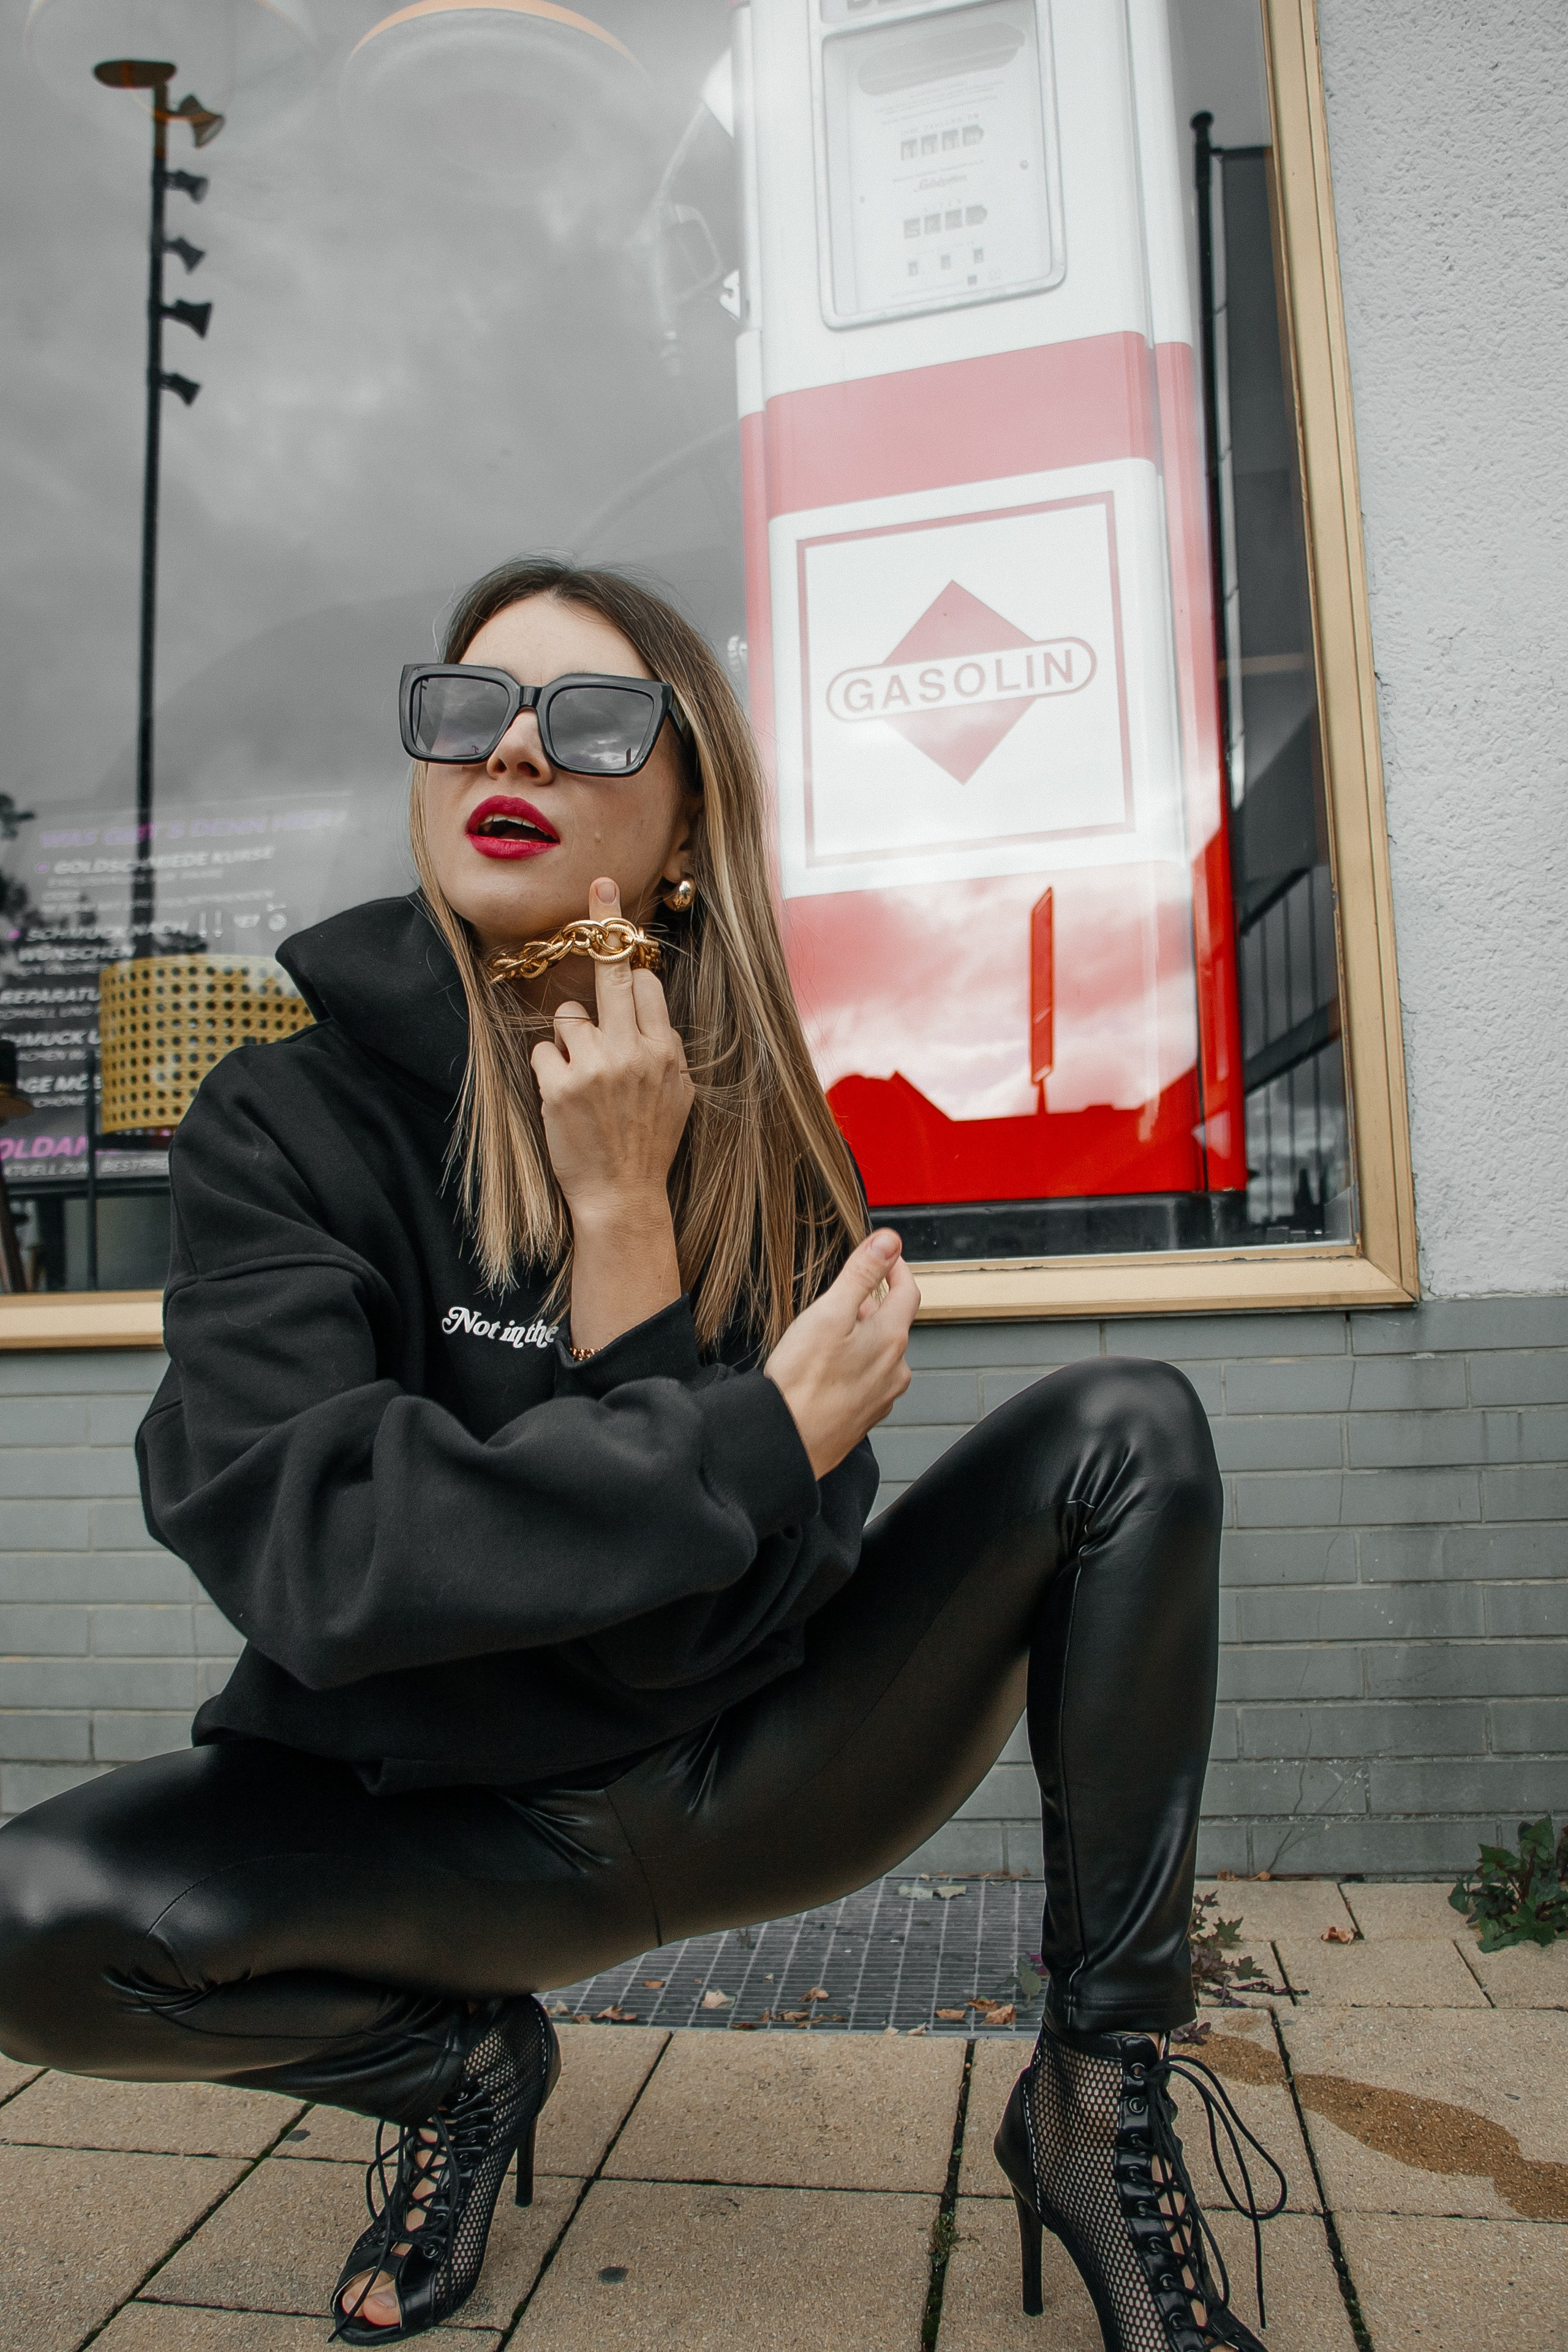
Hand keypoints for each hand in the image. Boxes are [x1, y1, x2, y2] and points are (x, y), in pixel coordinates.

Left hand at [530, 878, 694, 1226]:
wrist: (623, 1196)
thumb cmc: (649, 1144)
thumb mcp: (678, 1095)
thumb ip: (665, 1048)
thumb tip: (651, 1008)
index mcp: (664, 1052)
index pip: (646, 986)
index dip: (632, 975)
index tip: (623, 942)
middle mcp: (632, 1053)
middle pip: (615, 974)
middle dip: (607, 924)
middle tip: (601, 884)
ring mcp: (593, 1068)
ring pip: (568, 1016)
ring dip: (569, 1038)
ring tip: (582, 1078)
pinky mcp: (557, 1087)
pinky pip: (542, 1050)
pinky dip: (547, 1068)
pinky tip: (562, 1095)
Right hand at [763, 1228, 918, 1478]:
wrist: (786, 1442)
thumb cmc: (802, 1383)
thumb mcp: (829, 1313)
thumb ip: (862, 1274)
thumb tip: (889, 1242)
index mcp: (891, 1339)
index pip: (908, 1291)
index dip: (896, 1268)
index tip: (886, 1257)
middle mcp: (895, 1369)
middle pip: (891, 1323)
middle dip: (869, 1305)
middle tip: (840, 1298)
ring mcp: (882, 1396)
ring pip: (878, 1353)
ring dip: (860, 1337)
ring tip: (827, 1336)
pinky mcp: (864, 1416)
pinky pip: (865, 1379)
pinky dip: (852, 1365)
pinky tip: (824, 1370)